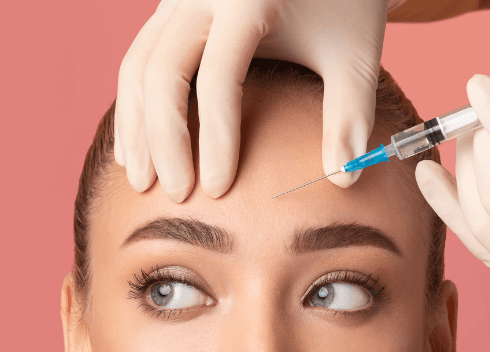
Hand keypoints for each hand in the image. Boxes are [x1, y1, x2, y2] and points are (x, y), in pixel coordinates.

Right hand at [115, 0, 389, 200]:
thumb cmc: (344, 9)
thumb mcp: (354, 57)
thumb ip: (350, 116)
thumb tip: (343, 178)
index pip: (219, 79)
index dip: (215, 140)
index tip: (217, 191)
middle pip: (161, 71)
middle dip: (163, 141)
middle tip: (177, 195)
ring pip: (137, 65)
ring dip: (135, 127)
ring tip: (143, 182)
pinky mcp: (169, 7)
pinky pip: (138, 58)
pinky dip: (134, 107)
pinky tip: (138, 151)